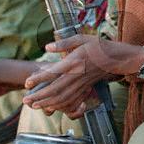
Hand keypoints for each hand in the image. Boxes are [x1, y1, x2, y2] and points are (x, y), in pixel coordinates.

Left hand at [22, 35, 142, 114]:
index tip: (27, 83)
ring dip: (47, 103)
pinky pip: (72, 100)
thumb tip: (47, 48)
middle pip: (55, 89)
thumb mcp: (82, 38)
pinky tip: (51, 106)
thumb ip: (64, 43)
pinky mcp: (85, 88)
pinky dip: (60, 105)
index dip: (39, 79)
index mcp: (75, 61)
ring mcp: (82, 83)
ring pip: (63, 97)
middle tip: (25, 100)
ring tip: (34, 105)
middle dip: (39, 96)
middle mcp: (77, 75)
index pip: (53, 73)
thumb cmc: (99, 46)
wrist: (117, 58)